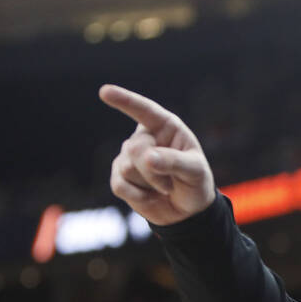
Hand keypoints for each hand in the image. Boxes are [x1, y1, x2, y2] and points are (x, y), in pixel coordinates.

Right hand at [99, 84, 215, 225]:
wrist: (187, 210)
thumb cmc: (195, 182)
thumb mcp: (195, 171)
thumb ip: (174, 161)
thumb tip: (146, 157)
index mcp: (165, 126)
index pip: (144, 110)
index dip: (124, 100)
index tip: (105, 91)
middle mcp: (144, 137)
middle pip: (135, 149)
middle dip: (154, 172)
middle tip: (172, 182)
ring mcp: (128, 157)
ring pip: (127, 169)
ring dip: (150, 185)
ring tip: (164, 187)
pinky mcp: (119, 177)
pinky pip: (119, 185)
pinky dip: (138, 196)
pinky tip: (150, 196)